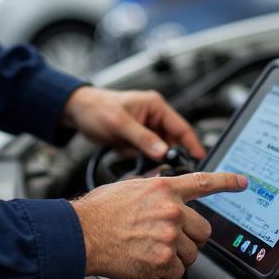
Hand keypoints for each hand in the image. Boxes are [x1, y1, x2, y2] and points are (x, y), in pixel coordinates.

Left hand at [60, 85, 203, 160]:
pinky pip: (148, 155)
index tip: (200, 159)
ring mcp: (146, 131)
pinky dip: (146, 164)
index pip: (181, 127)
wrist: (78, 112)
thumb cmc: (98, 108)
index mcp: (155, 107)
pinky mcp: (137, 141)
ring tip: (152, 171)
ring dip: (157, 162)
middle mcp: (154, 118)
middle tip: (171, 172)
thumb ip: (142, 138)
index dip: (192, 144)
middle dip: (172, 157)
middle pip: (173, 142)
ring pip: (161, 151)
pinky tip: (141, 170)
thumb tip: (162, 151)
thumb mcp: (121, 124)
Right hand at [70, 171, 247, 278]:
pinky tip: (148, 264)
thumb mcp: (130, 187)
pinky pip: (177, 272)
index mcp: (165, 188)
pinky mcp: (162, 259)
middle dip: (189, 238)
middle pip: (203, 230)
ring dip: (176, 257)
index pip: (204, 182)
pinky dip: (165, 273)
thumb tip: (166, 194)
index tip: (243, 183)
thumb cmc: (98, 212)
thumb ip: (155, 190)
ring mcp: (169, 235)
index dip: (228, 182)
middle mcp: (171, 209)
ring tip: (151, 251)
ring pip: (192, 254)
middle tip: (169, 240)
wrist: (81, 234)